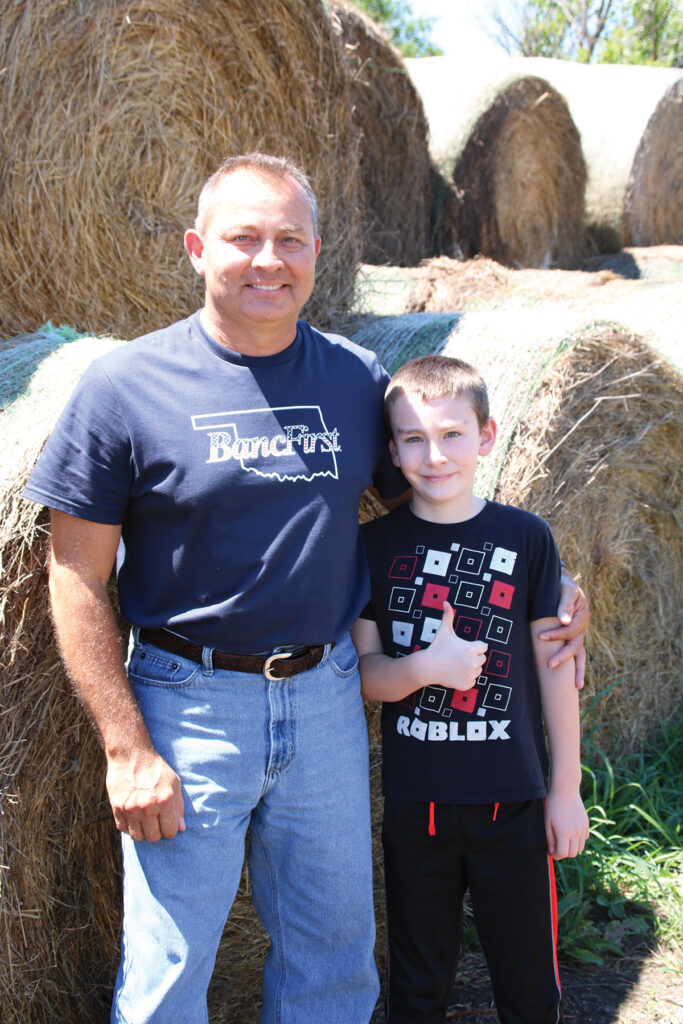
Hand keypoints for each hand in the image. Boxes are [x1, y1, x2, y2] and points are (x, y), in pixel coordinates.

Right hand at [106, 751, 185, 842]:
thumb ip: (179, 806)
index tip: (167, 821)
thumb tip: (181, 828)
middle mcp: (147, 807)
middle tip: (156, 820)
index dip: (170, 828)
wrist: (131, 755)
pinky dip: (129, 825)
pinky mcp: (116, 807)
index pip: (170, 832)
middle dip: (157, 831)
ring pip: (137, 837)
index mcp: (165, 800)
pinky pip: (123, 829)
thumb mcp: (174, 783)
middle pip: (154, 837)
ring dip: (142, 831)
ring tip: (144, 819)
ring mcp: (130, 808)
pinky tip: (133, 815)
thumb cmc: (156, 769)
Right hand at [420, 602, 487, 690]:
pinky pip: (472, 680)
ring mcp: (470, 675)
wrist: (426, 667)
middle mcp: (473, 663)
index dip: (473, 646)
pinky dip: (465, 678)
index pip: (483, 646)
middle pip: (482, 658)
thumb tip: (446, 601)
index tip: (461, 647)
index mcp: (471, 649)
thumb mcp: (444, 631)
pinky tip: (455, 674)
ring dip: (470, 668)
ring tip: (455, 665)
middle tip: (458, 656)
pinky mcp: (466, 685)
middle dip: (473, 657)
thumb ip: (448, 615)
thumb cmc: (437, 647)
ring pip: (478, 670)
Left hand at [540, 570, 588, 687]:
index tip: (541, 637)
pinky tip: (576, 684)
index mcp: (581, 615)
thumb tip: (564, 621)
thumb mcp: (565, 589)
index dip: (556, 634)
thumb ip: (564, 604)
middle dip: (563, 656)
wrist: (562, 581)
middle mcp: (582, 626)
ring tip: (577, 686)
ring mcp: (579, 633)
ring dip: (578, 669)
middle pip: (576, 645)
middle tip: (549, 665)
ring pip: (580, 653)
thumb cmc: (561, 584)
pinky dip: (577, 668)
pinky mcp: (574, 637)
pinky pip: (577, 654)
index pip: (570, 630)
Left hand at [544, 788, 589, 859]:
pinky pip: (585, 838)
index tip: (552, 852)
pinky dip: (579, 840)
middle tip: (557, 847)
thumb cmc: (553, 805)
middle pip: (573, 853)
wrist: (565, 789)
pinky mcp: (586, 823)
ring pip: (580, 848)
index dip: (556, 855)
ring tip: (564, 840)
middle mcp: (576, 832)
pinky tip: (571, 832)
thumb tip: (552, 852)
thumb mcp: (547, 822)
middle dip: (564, 853)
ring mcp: (583, 828)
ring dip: (572, 848)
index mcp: (564, 832)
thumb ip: (550, 839)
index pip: (563, 854)